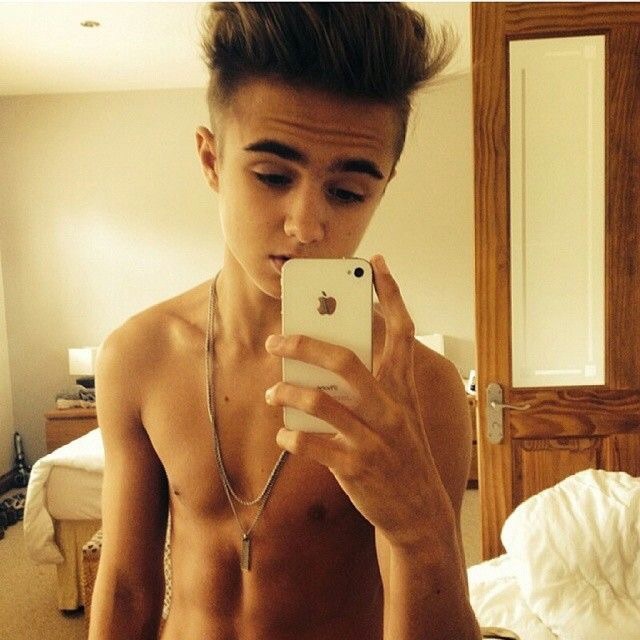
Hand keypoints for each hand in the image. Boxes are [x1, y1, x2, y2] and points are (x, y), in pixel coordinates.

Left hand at [265, 254, 455, 550]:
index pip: (401, 332)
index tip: (376, 265)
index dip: (391, 295)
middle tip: (277, 339)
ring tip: (274, 392)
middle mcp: (391, 408)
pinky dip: (292, 437)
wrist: (419, 514)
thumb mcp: (397, 418)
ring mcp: (374, 438)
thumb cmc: (401, 456)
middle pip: (345, 360)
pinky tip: (285, 435)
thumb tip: (322, 365)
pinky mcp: (356, 467)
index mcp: (402, 390)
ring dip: (288, 393)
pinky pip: (312, 445)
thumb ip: (371, 388)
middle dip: (306, 343)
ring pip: (321, 402)